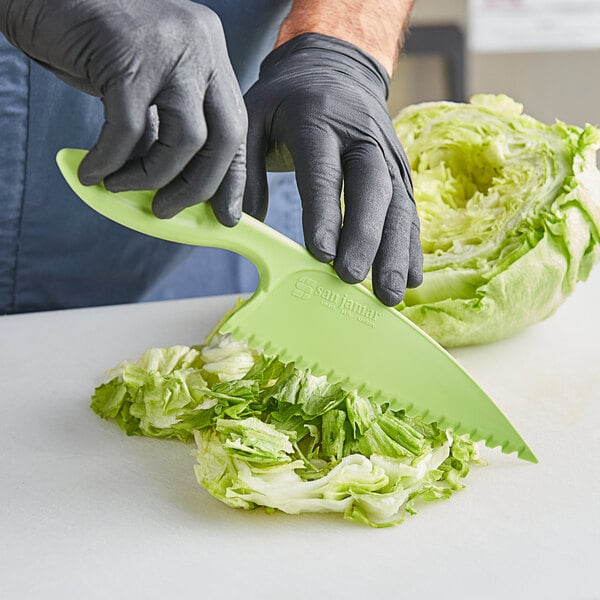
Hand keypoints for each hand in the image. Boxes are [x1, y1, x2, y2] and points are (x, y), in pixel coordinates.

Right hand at [0, 0, 246, 223]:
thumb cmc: (89, 41)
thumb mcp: (142, 87)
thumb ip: (161, 128)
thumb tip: (172, 188)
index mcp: (210, 54)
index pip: (237, 125)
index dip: (234, 177)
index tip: (227, 215)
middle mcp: (201, 47)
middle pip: (226, 136)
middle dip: (199, 187)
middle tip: (167, 211)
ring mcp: (169, 49)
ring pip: (186, 140)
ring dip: (152, 178)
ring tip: (121, 189)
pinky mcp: (127, 57)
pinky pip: (128, 131)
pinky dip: (110, 162)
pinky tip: (93, 174)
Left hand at [243, 33, 421, 304]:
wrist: (336, 69)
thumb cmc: (286, 100)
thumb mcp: (250, 116)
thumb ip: (241, 167)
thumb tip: (236, 220)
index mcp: (320, 120)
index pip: (325, 171)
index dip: (325, 213)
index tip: (322, 255)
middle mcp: (363, 137)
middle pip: (373, 189)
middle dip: (365, 237)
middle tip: (351, 279)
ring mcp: (388, 155)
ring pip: (399, 206)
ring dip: (395, 253)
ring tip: (389, 296)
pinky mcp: (400, 171)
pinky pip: (410, 211)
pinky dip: (411, 247)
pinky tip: (410, 279)